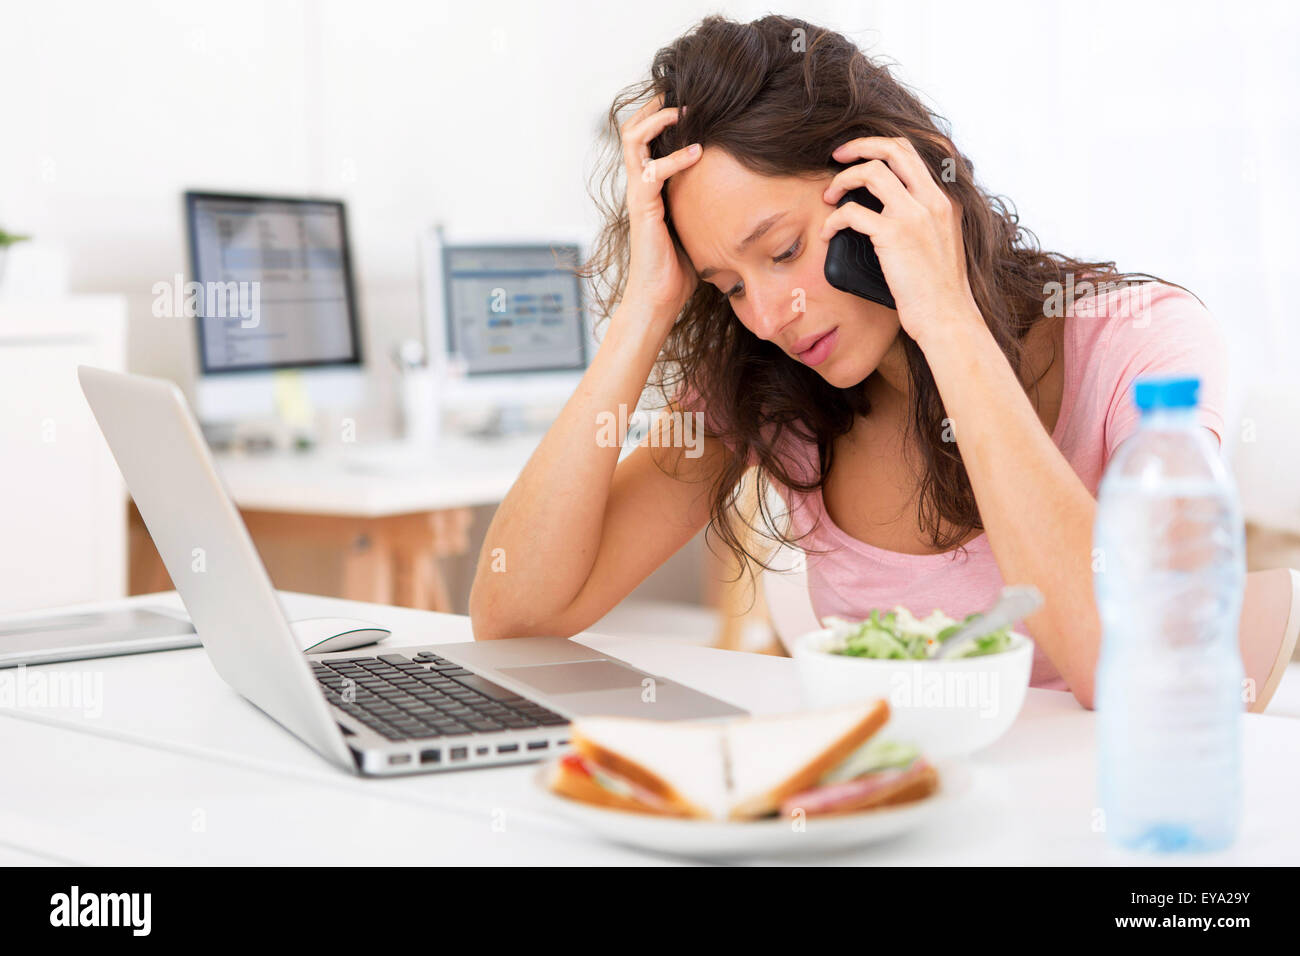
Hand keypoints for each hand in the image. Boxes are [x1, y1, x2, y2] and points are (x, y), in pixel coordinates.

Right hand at [619, 94, 702, 330]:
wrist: (659, 298)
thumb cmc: (678, 267)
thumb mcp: (696, 225)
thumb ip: (704, 202)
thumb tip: (739, 191)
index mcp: (648, 186)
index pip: (644, 137)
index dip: (660, 115)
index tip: (689, 101)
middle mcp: (638, 185)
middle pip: (630, 129)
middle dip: (654, 106)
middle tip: (681, 94)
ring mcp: (637, 195)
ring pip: (632, 140)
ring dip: (658, 121)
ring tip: (684, 111)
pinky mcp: (642, 209)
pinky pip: (652, 172)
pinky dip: (674, 158)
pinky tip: (697, 152)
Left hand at [818, 136, 981, 350]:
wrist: (947, 316)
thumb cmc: (939, 290)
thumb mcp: (942, 242)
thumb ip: (925, 219)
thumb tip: (890, 210)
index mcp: (945, 199)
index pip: (915, 152)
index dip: (883, 146)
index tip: (861, 154)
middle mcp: (933, 200)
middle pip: (895, 148)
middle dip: (860, 145)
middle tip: (838, 156)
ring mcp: (914, 215)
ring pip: (871, 171)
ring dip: (842, 179)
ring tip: (828, 196)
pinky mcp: (894, 235)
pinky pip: (852, 212)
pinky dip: (833, 219)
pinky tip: (827, 232)